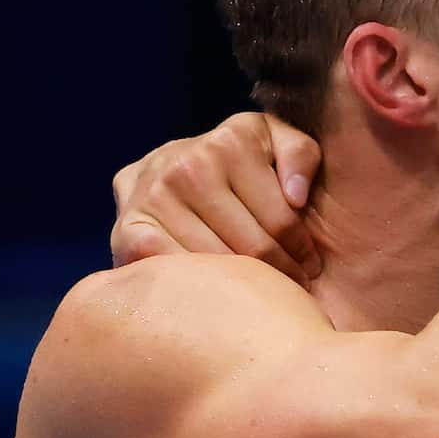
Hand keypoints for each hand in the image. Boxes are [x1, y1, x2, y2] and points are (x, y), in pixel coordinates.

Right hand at [109, 113, 322, 279]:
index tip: (309, 267)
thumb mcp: (271, 143)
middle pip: (253, 246)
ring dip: (246, 288)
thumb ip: (298, 153)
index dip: (302, 250)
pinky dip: (200, 289)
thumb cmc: (232, 166)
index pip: (282, 219)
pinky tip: (217, 294)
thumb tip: (296, 195)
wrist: (157, 174)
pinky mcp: (129, 232)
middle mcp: (187, 166)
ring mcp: (153, 198)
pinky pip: (176, 272)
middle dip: (281, 273)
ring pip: (219, 265)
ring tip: (261, 295)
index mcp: (230, 142)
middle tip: (292, 289)